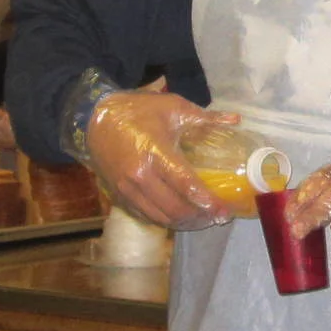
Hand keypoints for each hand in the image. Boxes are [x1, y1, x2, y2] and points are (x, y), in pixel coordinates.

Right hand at [83, 80, 233, 230]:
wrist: (95, 118)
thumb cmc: (137, 111)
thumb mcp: (172, 107)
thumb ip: (205, 118)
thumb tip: (236, 120)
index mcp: (155, 152)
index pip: (186, 185)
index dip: (207, 202)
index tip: (225, 211)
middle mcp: (139, 176)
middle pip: (175, 208)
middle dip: (200, 217)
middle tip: (217, 217)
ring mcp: (126, 189)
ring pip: (160, 217)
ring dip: (184, 223)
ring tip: (202, 219)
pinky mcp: (118, 196)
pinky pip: (145, 216)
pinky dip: (164, 220)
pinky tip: (178, 217)